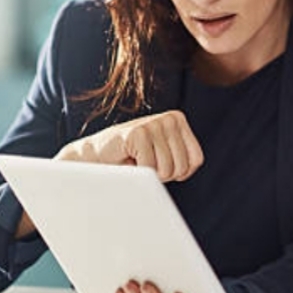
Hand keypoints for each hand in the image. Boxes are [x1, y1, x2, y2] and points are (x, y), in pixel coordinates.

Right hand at [56, 110, 203, 181]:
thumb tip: (185, 173)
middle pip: (181, 167)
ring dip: (149, 174)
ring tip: (137, 160)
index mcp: (178, 120)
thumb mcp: (164, 157)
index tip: (160, 164)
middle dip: (163, 175)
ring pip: (167, 170)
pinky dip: (137, 171)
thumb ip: (182, 161)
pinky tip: (128, 158)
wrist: (97, 155)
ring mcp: (154, 123)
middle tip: (145, 163)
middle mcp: (169, 118)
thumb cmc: (133, 159)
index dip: (178, 173)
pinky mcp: (138, 133)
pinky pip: (149, 169)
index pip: (195, 161)